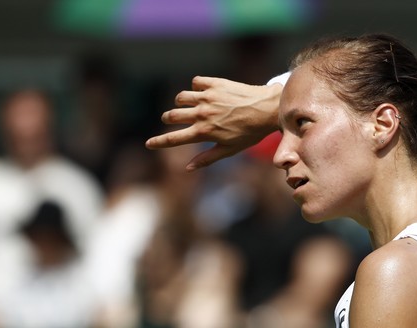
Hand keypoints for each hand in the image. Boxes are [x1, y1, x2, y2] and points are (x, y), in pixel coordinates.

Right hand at [146, 76, 282, 170]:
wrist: (268, 109)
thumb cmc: (250, 133)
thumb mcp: (229, 149)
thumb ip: (207, 158)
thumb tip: (187, 168)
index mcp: (203, 132)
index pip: (173, 139)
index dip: (158, 142)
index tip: (148, 144)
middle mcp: (202, 114)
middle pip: (171, 115)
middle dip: (168, 119)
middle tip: (173, 119)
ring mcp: (207, 97)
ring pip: (180, 97)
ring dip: (181, 103)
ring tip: (191, 106)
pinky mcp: (214, 83)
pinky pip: (196, 82)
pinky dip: (196, 87)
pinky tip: (204, 92)